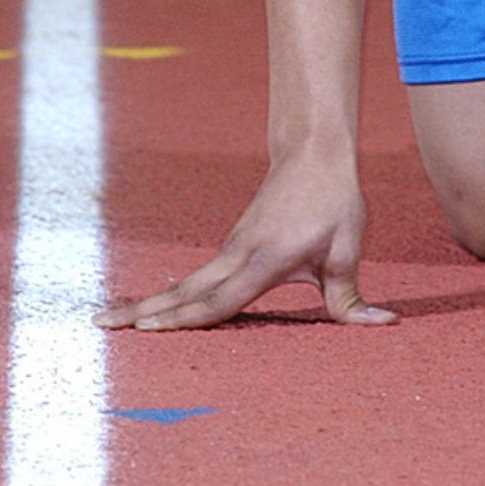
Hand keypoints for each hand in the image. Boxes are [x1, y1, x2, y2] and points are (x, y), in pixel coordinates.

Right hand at [97, 150, 394, 330]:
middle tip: (101, 325)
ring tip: (113, 319)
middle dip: (142, 312)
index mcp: (263, 261)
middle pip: (183, 292)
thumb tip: (384, 324)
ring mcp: (231, 249)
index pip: (218, 301)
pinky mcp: (233, 244)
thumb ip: (352, 297)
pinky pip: (197, 276)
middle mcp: (238, 255)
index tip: (147, 331)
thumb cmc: (333, 202)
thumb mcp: (348, 251)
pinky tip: (158, 303)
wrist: (314, 154)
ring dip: (149, 303)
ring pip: (184, 283)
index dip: (184, 320)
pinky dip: (172, 293)